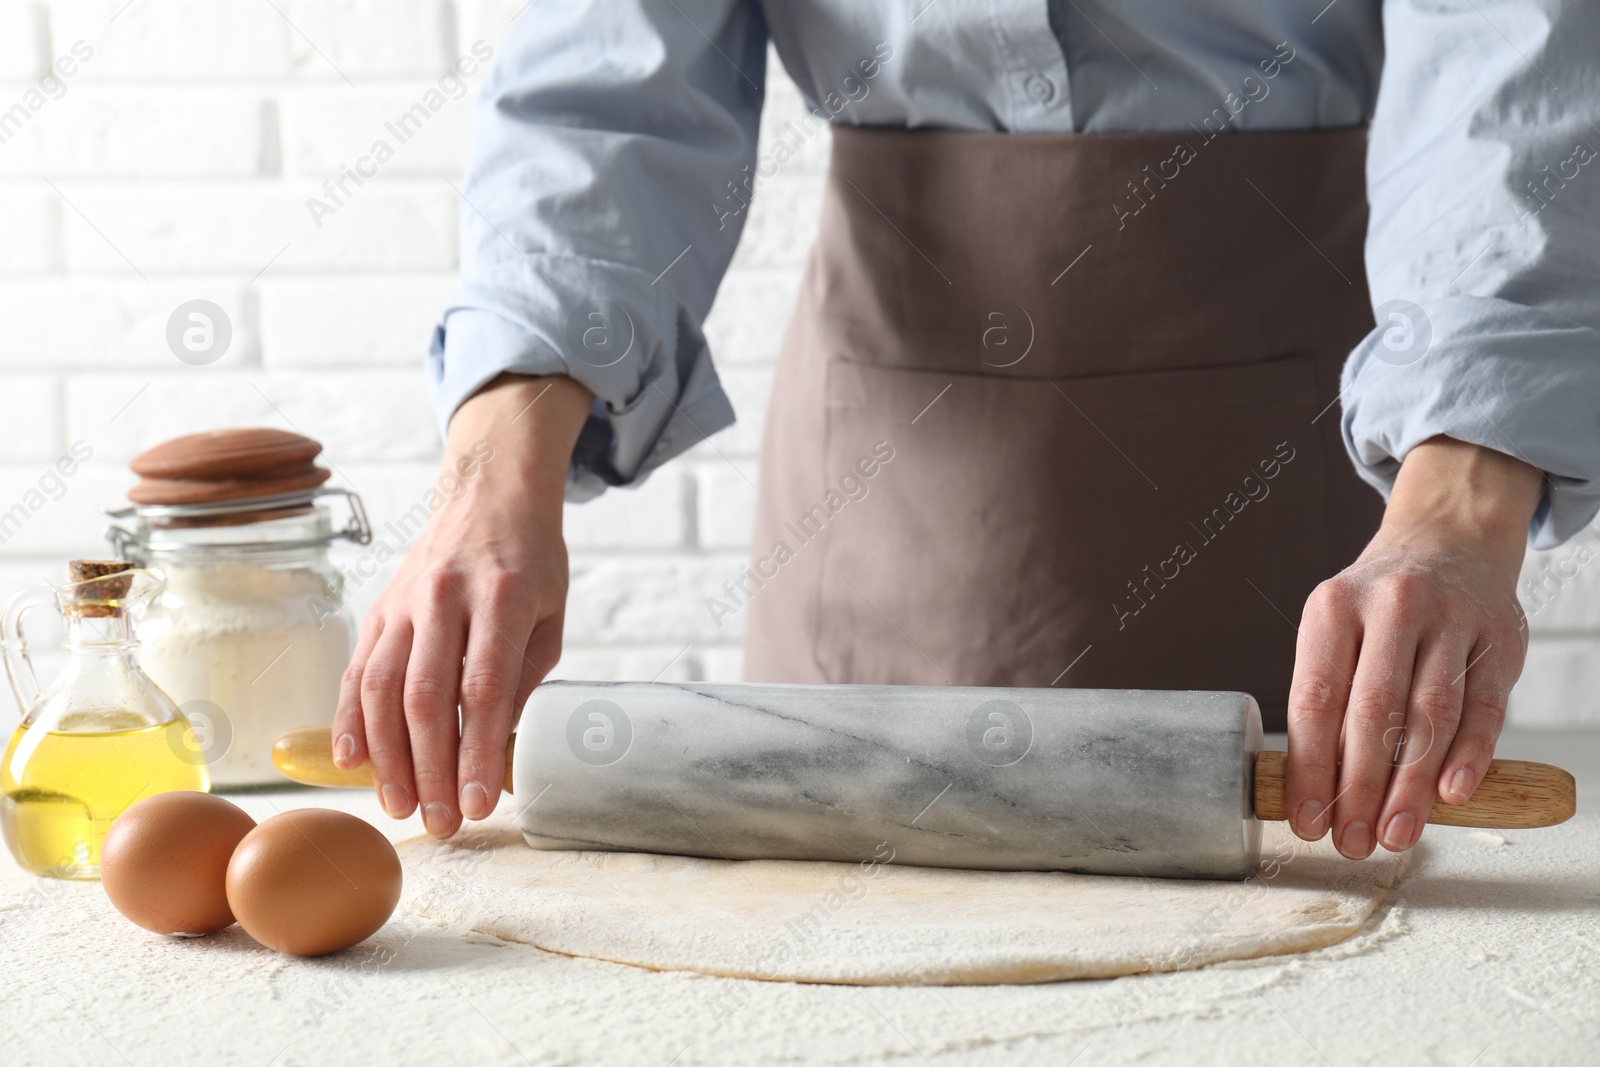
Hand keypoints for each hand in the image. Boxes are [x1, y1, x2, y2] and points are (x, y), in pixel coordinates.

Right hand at [332, 374, 592, 837]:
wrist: (489, 492)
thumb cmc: (531, 560)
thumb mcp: (550, 614)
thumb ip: (522, 677)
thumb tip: (497, 749)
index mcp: (501, 596)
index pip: (484, 689)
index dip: (479, 753)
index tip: (481, 803)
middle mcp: (444, 597)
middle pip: (426, 697)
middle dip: (430, 770)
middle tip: (441, 822)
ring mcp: (404, 602)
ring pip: (381, 688)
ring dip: (386, 757)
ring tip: (398, 806)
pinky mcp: (379, 610)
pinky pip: (357, 671)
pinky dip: (350, 721)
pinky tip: (353, 762)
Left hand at [1286, 436, 1543, 857]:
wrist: (1448, 541)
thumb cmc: (1379, 606)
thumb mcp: (1336, 629)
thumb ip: (1328, 698)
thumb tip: (1313, 790)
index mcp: (1332, 608)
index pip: (1316, 699)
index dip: (1310, 767)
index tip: (1307, 819)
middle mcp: (1390, 608)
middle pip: (1372, 712)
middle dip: (1360, 788)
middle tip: (1353, 841)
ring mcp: (1449, 620)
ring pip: (1429, 716)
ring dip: (1411, 786)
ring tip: (1396, 835)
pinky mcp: (1498, 639)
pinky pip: (1483, 707)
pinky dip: (1468, 756)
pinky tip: (1451, 795)